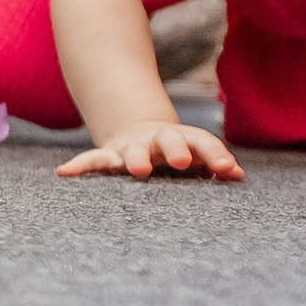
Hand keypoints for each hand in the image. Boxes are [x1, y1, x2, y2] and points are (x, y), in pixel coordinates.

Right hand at [59, 119, 242, 181]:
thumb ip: (215, 164)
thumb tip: (240, 176)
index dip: (216, 155)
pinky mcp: (109, 155)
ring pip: (133, 151)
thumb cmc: (176, 152)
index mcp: (183, 140)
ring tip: (137, 170)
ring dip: (134, 159)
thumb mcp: (196, 155)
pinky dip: (80, 167)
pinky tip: (65, 174)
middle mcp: (157, 139)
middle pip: (168, 140)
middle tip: (180, 161)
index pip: (202, 143)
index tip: (228, 170)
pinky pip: (93, 161)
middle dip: (174, 150)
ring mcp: (131, 146)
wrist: (139, 130)